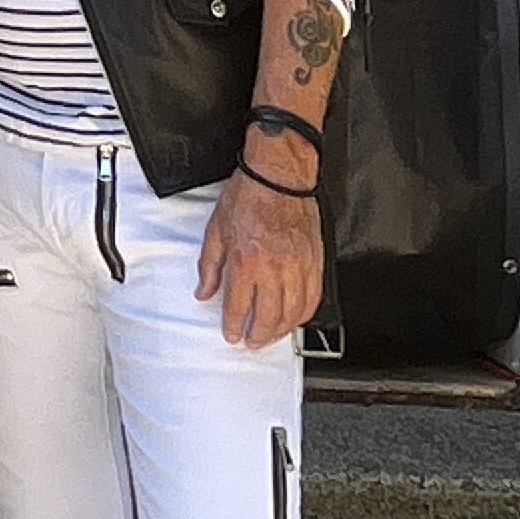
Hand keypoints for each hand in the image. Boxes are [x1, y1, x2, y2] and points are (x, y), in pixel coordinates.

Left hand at [197, 165, 324, 348]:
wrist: (279, 176)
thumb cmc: (249, 196)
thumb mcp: (216, 230)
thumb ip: (210, 266)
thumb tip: (204, 291)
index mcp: (246, 261)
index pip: (237, 306)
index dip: (232, 325)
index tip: (231, 333)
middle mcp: (274, 268)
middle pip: (267, 317)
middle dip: (258, 336)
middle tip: (251, 342)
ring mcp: (298, 267)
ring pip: (292, 313)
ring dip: (281, 331)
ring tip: (271, 336)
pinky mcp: (314, 262)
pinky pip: (312, 298)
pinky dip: (304, 314)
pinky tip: (296, 318)